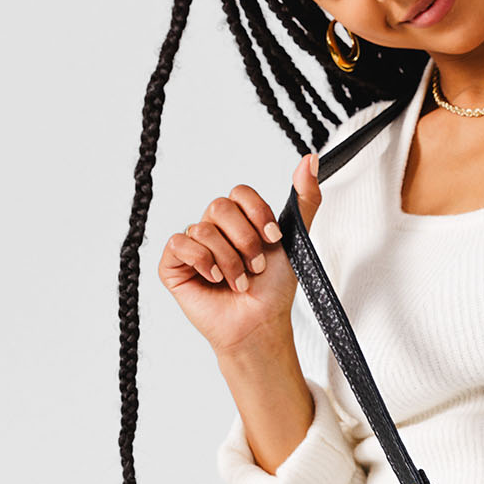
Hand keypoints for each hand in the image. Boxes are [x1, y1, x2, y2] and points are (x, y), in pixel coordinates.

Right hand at [157, 152, 322, 356]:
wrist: (260, 324)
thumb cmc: (274, 289)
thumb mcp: (296, 240)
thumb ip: (305, 200)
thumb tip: (310, 159)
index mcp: (240, 220)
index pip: (240, 193)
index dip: (257, 214)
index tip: (273, 239)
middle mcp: (214, 228)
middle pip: (220, 206)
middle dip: (245, 241)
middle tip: (257, 267)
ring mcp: (193, 246)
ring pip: (203, 229)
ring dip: (230, 260)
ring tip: (240, 282)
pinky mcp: (174, 265)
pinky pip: (179, 244)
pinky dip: (203, 262)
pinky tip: (215, 279)